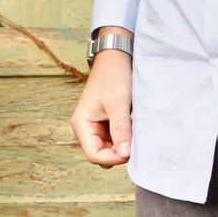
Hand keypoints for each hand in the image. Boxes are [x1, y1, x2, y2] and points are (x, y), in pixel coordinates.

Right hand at [70, 47, 132, 168]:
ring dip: (121, 146)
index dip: (112, 158)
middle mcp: (85, 128)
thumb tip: (124, 154)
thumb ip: (121, 130)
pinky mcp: (104, 122)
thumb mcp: (118, 104)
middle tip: (136, 145)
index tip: (131, 153)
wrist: (116, 58)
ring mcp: (94, 126)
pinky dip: (123, 138)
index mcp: (81, 124)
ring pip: (107, 148)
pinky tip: (133, 130)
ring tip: (135, 135)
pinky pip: (113, 139)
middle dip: (117, 154)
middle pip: (100, 154)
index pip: (94, 154)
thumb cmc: (113, 77)